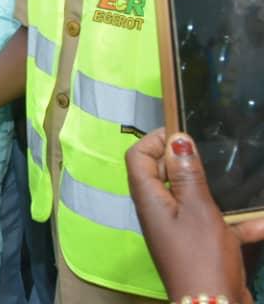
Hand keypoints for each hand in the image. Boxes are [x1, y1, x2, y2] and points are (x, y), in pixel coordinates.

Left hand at [126, 130, 255, 301]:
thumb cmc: (202, 257)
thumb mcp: (198, 209)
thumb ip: (188, 173)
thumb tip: (176, 138)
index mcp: (149, 199)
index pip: (138, 158)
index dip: (156, 140)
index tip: (183, 132)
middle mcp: (159, 211)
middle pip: (164, 174)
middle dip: (189, 161)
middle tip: (213, 150)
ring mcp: (179, 229)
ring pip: (195, 199)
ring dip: (219, 192)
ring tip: (240, 177)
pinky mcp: (200, 246)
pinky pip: (217, 225)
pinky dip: (238, 223)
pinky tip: (261, 222)